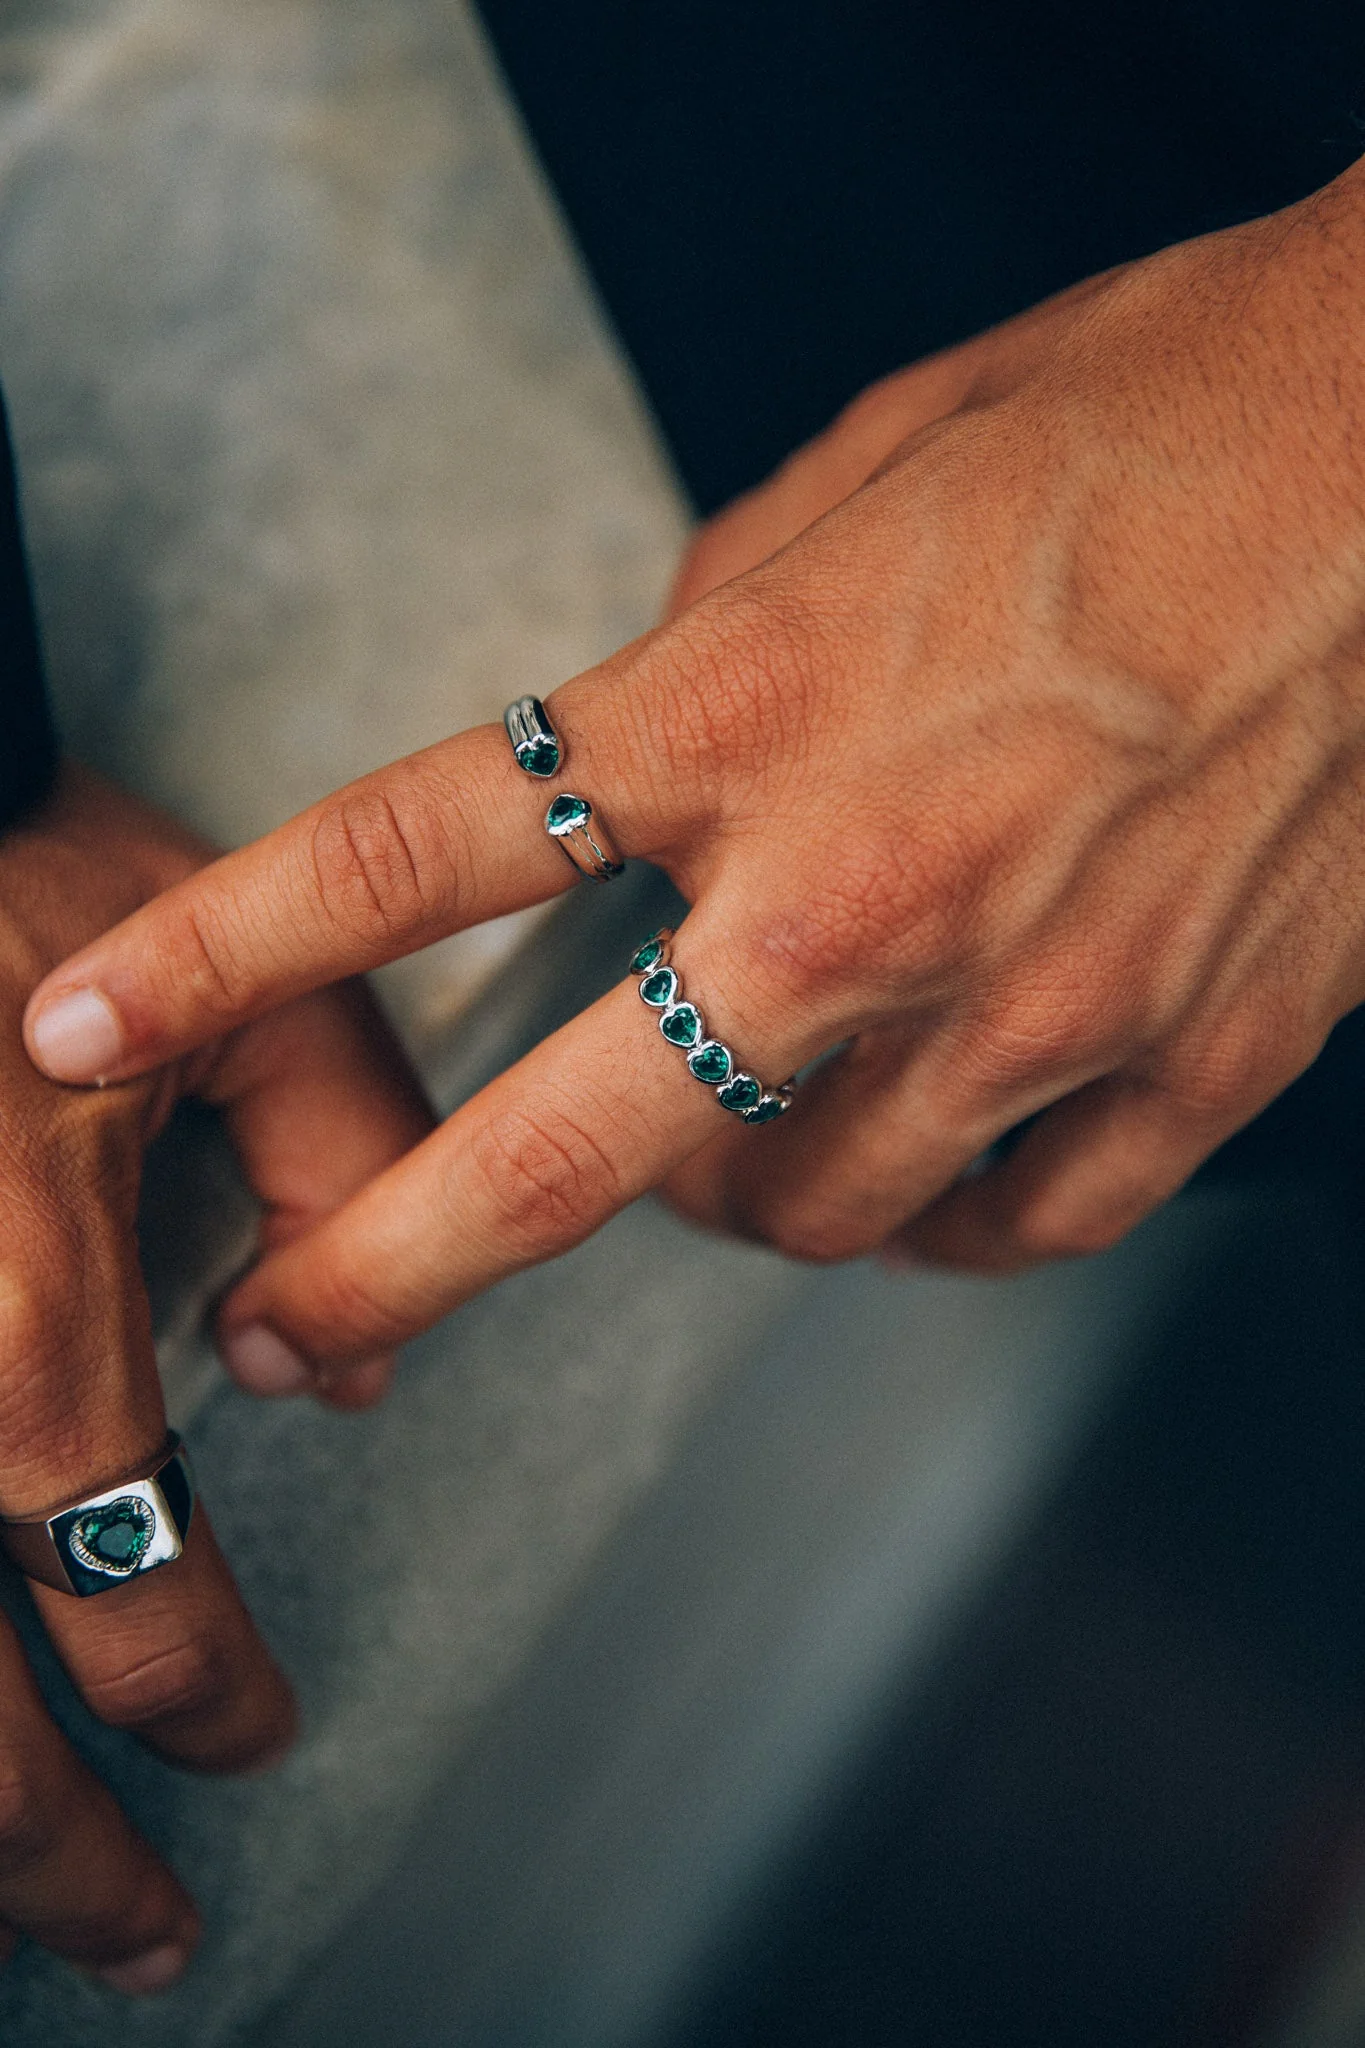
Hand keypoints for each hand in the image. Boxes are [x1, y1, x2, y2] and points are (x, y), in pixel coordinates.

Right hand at [0, 765, 429, 1988]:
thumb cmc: (22, 877)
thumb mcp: (236, 992)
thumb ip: (339, 1169)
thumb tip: (346, 1376)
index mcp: (17, 1309)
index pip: (123, 1574)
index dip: (193, 1686)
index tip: (248, 1728)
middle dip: (48, 1850)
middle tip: (137, 1931)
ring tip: (24, 1907)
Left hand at [22, 162, 1364, 1371]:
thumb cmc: (1147, 421)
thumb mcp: (857, 480)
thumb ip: (702, 652)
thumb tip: (624, 773)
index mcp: (754, 700)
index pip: (415, 851)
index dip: (223, 952)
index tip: (99, 1026)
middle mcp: (867, 884)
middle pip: (567, 1148)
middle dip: (389, 1263)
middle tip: (294, 1329)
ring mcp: (1030, 1005)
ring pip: (792, 1221)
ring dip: (729, 1189)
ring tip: (754, 1106)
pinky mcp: (1178, 1071)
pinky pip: (993, 1235)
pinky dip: (930, 1211)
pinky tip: (935, 1135)